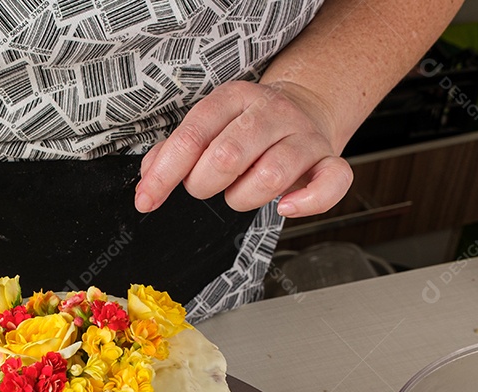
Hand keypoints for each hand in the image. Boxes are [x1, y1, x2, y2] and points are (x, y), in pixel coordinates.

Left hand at [134, 80, 352, 217]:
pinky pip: (331, 183)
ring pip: (270, 176)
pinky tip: (285, 207)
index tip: (146, 200)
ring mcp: (304, 136)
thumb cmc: (246, 128)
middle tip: (206, 186)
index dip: (165, 174)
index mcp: (233, 98)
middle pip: (228, 156)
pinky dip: (307, 202)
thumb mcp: (209, 126)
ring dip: (243, 198)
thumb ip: (175, 149)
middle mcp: (271, 112)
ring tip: (240, 192)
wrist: (305, 109)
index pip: (192, 135)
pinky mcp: (330, 159)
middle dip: (204, 184)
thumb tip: (148, 176)